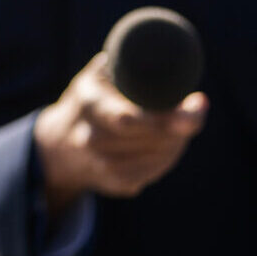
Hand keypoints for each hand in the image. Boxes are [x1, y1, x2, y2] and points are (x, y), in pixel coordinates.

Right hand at [33, 52, 206, 217]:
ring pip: (157, 157)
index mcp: (88, 103)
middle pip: (151, 138)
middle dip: (178, 126)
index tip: (198, 104)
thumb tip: (195, 97)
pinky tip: (166, 145)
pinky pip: (151, 173)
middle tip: (192, 111)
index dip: (166, 117)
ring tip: (178, 126)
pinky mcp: (114, 184)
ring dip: (175, 142)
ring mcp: (100, 164)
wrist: (59, 141)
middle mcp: (89, 137)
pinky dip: (164, 159)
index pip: (127, 119)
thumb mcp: (103, 74)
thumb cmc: (94, 97)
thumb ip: (137, 71)